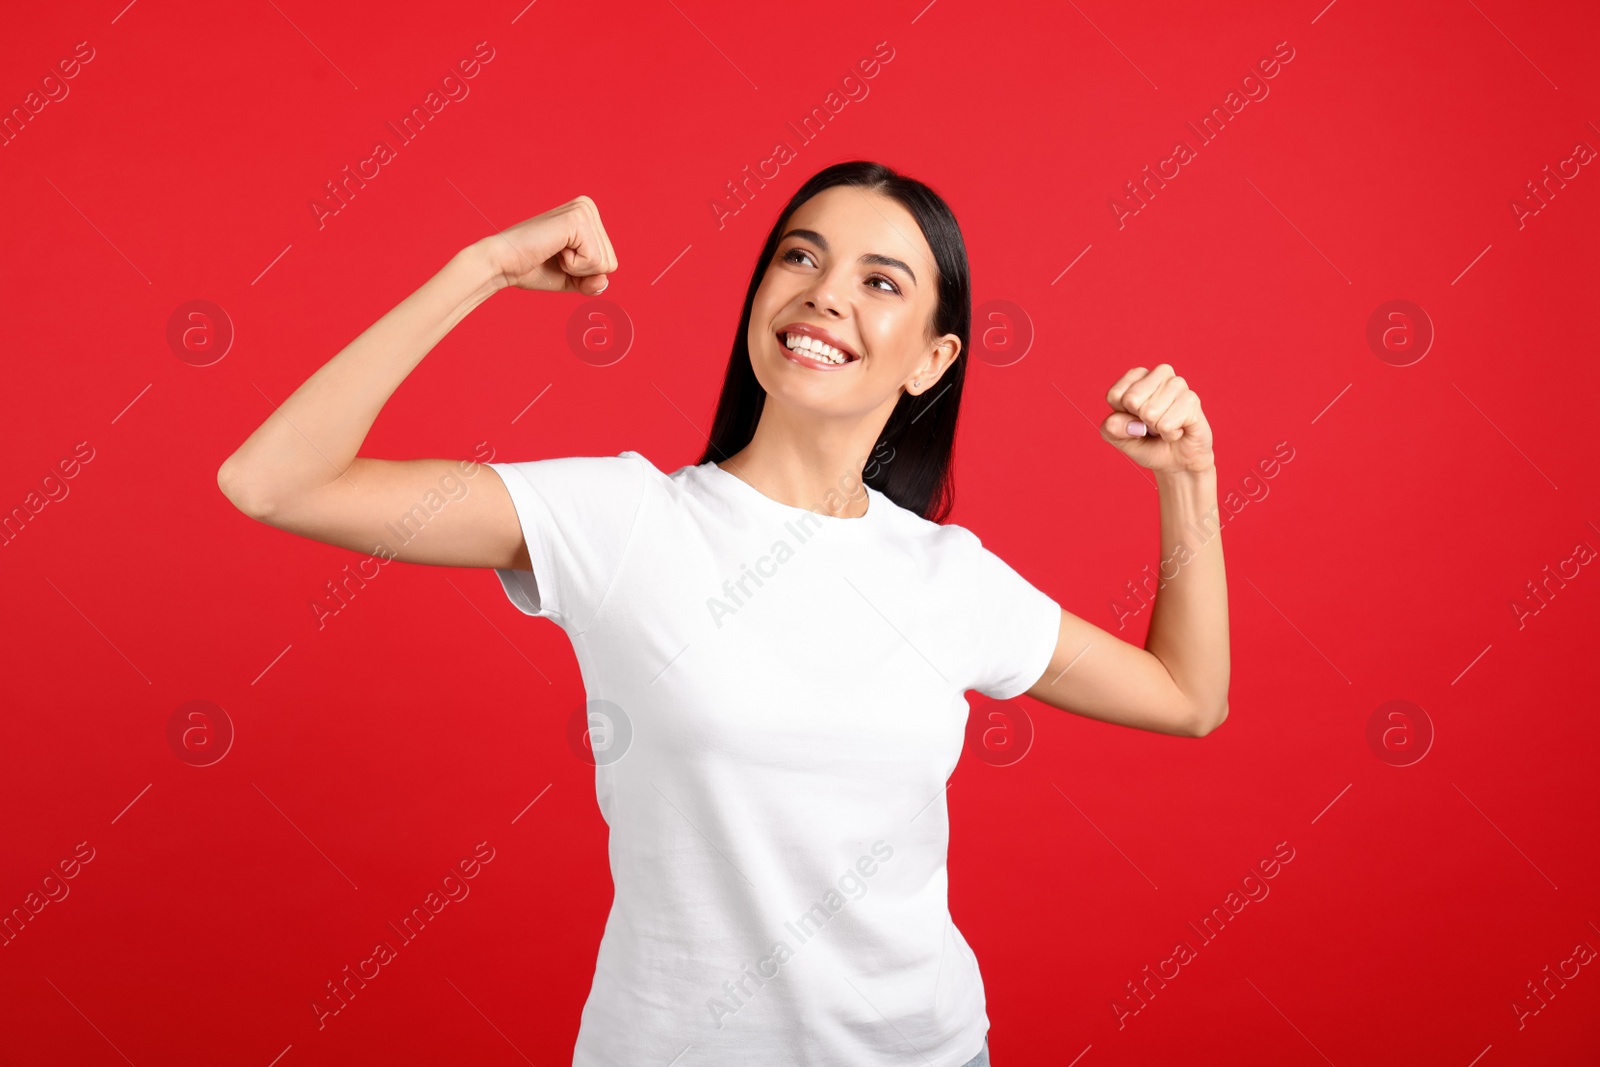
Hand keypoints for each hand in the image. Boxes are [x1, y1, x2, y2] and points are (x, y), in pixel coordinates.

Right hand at [484, 196, 617, 294]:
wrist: (502, 264)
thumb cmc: (531, 268)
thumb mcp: (571, 279)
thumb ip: (592, 282)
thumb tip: (605, 280)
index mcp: (588, 216)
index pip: (609, 262)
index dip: (584, 273)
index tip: (558, 258)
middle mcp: (587, 207)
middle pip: (610, 263)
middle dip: (582, 271)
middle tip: (554, 256)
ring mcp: (583, 210)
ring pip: (604, 263)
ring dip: (576, 268)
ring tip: (553, 252)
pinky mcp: (577, 219)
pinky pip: (593, 261)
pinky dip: (573, 266)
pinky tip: (553, 250)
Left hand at [1100, 364, 1214, 473]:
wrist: (1178, 461)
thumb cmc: (1148, 444)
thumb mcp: (1120, 438)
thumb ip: (1112, 428)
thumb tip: (1125, 422)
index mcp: (1137, 376)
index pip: (1115, 394)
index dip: (1122, 416)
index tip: (1135, 419)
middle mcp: (1160, 373)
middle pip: (1131, 400)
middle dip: (1139, 421)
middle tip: (1152, 425)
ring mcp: (1178, 384)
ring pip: (1149, 412)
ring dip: (1156, 428)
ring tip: (1166, 426)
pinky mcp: (1192, 400)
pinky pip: (1166, 424)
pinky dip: (1169, 435)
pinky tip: (1178, 431)